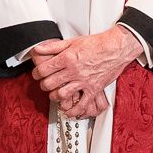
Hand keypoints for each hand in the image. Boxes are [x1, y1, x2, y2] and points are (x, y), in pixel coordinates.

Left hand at [30, 30, 144, 118]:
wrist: (116, 48)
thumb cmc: (97, 44)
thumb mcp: (72, 41)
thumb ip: (53, 47)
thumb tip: (38, 49)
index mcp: (67, 58)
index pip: (44, 69)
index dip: (36, 73)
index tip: (37, 74)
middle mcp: (74, 71)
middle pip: (50, 83)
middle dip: (44, 85)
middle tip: (45, 84)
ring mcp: (84, 81)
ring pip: (61, 95)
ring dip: (54, 97)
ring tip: (54, 94)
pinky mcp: (93, 89)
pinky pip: (81, 104)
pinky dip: (73, 110)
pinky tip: (68, 110)